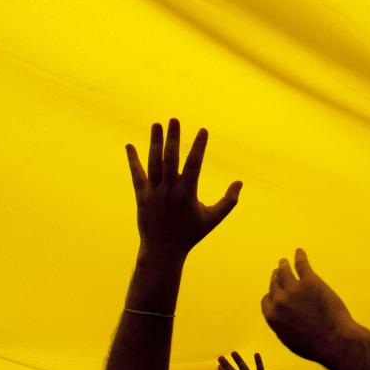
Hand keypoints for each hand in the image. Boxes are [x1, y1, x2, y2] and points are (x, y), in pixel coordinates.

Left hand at [125, 118, 241, 260]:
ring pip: (153, 163)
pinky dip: (133, 160)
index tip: (203, 130)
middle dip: (173, 137)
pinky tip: (129, 146)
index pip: (194, 164)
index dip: (199, 146)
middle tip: (174, 119)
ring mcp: (153, 192)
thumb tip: (240, 183)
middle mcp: (169, 190)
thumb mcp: (213, 219)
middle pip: (170, 158)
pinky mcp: (141, 196)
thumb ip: (229, 201)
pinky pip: (136, 175)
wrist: (163, 250)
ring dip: (154, 142)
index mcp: (187, 193)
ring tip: (156, 124)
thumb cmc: (191, 234)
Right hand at [262, 249, 356, 363]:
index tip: (274, 290)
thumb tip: (280, 318)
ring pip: (284, 271)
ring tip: (284, 261)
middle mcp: (279, 300)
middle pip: (275, 284)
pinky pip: (301, 265)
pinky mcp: (310, 281)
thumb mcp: (290, 340)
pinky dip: (300, 257)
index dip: (271, 294)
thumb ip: (281, 326)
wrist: (333, 341)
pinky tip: (299, 252)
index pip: (266, 299)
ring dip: (283, 265)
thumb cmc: (314, 345)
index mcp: (272, 316)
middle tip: (278, 271)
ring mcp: (294, 289)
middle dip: (275, 277)